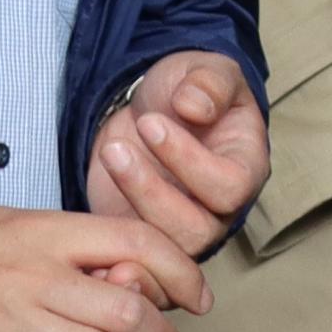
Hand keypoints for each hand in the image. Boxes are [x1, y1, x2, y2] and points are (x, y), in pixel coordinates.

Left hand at [89, 52, 270, 259]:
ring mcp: (178, 229)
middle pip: (195, 230)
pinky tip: (86, 209)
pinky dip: (106, 243)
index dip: (188, 162)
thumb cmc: (188, 93)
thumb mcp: (207, 71)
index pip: (229, 188)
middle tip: (117, 147)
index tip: (150, 123)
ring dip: (128, 206)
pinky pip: (129, 260)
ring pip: (161, 249)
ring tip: (108, 155)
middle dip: (150, 191)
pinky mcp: (140, 236)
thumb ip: (210, 83)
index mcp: (245, 170)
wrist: (151, 110)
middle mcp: (217, 211)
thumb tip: (194, 107)